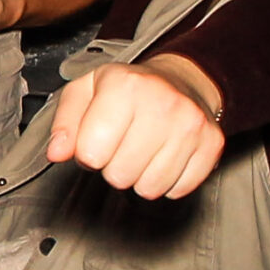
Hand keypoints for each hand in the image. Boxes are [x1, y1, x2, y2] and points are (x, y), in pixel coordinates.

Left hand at [44, 59, 225, 199]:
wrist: (180, 80)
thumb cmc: (126, 89)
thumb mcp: (85, 92)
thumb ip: (64, 123)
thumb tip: (57, 153)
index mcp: (125, 86)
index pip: (91, 154)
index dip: (87, 153)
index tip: (96, 138)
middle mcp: (163, 102)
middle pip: (119, 175)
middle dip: (112, 166)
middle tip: (120, 144)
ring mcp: (191, 124)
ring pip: (150, 188)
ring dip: (139, 176)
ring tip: (141, 150)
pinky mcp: (212, 144)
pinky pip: (178, 189)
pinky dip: (166, 181)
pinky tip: (163, 156)